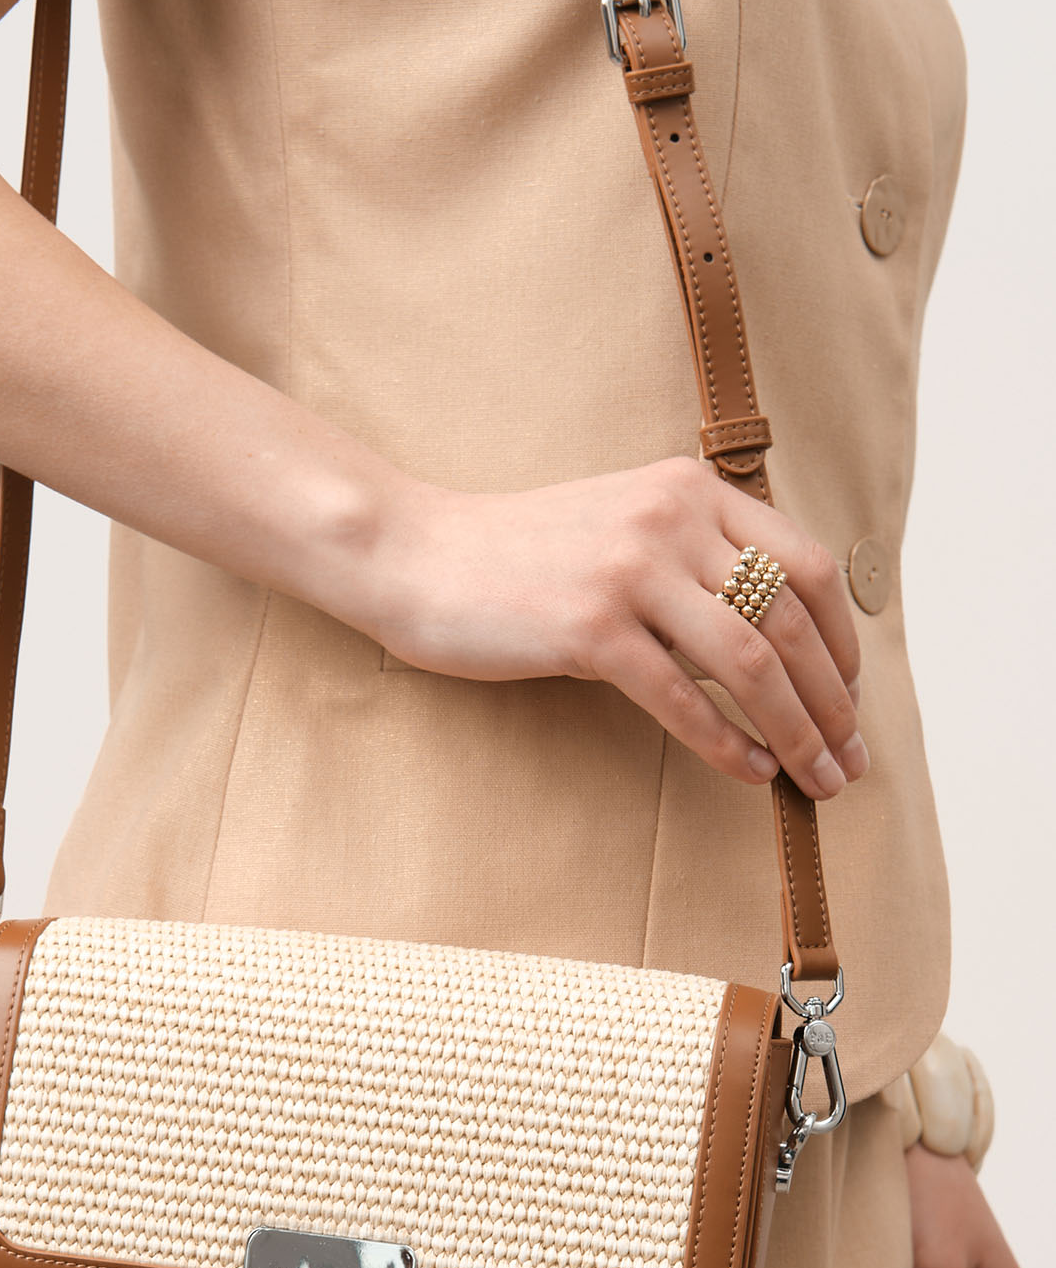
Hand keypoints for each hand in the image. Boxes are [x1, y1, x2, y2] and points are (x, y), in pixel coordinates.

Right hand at [366, 457, 865, 801]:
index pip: (805, 564)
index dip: (842, 639)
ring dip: (796, 729)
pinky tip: (749, 771)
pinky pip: (681, 697)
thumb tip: (764, 639)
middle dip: (833, 700)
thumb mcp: (620, 526)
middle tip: (849, 756)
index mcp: (690, 490)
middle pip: (789, 619)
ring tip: (815, 777)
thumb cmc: (517, 555)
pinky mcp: (588, 627)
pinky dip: (725, 742)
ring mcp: (629, 571)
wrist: (417, 555)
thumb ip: (690, 557)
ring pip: (749, 661)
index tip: (850, 694)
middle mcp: (670, 519)